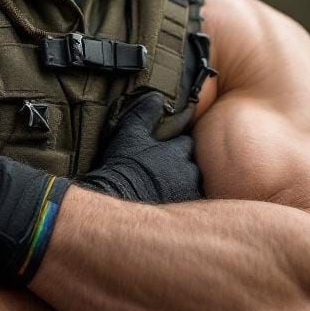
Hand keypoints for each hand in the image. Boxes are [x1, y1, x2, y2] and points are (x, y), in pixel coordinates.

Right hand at [77, 90, 203, 203]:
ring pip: (190, 185)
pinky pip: (187, 204)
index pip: (186, 142)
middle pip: (191, 165)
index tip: (166, 147)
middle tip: (162, 170)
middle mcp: (189, 172)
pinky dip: (178, 202)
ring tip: (163, 189)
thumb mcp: (130, 134)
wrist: (118, 201)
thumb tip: (156, 97)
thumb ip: (145, 114)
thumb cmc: (124, 167)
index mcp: (178, 151)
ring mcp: (188, 194)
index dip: (176, 144)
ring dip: (181, 184)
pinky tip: (164, 203)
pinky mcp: (185, 213)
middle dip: (181, 166)